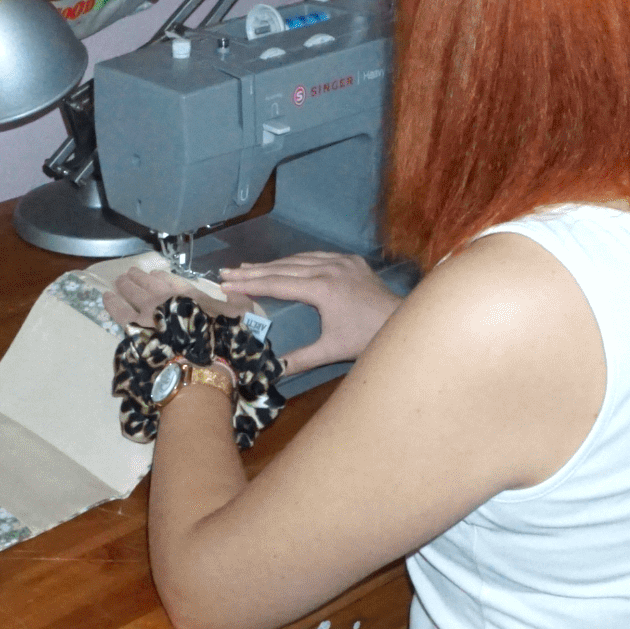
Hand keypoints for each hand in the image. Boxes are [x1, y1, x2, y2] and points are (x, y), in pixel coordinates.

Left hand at [102, 266, 258, 328]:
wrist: (195, 362)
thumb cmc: (220, 341)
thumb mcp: (240, 318)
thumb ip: (238, 304)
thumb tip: (237, 295)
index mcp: (191, 295)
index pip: (174, 283)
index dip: (164, 278)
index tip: (155, 274)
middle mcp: (168, 297)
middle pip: (150, 283)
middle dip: (140, 277)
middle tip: (131, 273)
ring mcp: (148, 310)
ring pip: (132, 292)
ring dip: (126, 284)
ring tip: (119, 280)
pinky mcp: (132, 326)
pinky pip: (118, 310)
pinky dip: (112, 301)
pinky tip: (106, 296)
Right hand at [218, 251, 400, 374]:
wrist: (402, 322)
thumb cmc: (366, 338)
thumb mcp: (331, 350)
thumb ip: (300, 359)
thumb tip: (272, 372)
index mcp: (322, 288)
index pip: (277, 283)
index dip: (249, 284)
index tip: (227, 283)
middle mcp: (330, 269)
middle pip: (283, 268)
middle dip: (253, 271)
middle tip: (226, 272)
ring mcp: (342, 261)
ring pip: (298, 259)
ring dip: (272, 264)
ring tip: (247, 267)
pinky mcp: (351, 261)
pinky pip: (316, 256)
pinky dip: (296, 260)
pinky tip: (284, 264)